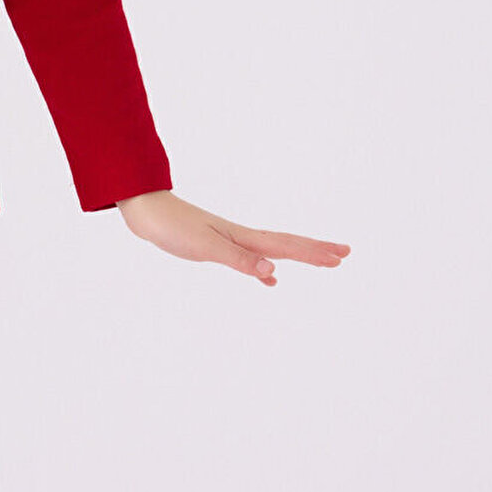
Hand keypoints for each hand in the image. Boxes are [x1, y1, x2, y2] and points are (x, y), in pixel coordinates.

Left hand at [113, 190, 349, 286]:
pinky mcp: (215, 246)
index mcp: (243, 237)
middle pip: (287, 244)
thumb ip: (239, 260)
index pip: (287, 246)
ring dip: (297, 256)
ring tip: (319, 261)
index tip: (342, 256)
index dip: (315, 252)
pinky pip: (251, 259)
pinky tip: (270, 279)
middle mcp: (241, 237)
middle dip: (316, 250)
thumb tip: (273, 273)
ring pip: (273, 250)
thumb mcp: (205, 247)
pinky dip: (264, 270)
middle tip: (344, 254)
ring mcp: (230, 240)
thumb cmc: (172, 227)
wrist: (146, 211)